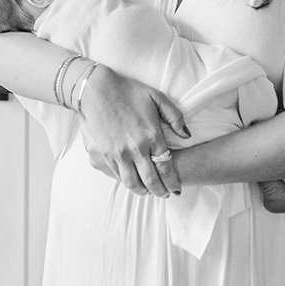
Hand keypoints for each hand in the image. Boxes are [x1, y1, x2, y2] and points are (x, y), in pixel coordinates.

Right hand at [78, 65, 188, 197]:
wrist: (97, 90)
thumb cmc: (128, 91)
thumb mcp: (156, 97)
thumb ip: (175, 116)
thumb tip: (187, 135)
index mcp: (151, 135)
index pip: (165, 167)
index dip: (172, 182)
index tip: (176, 189)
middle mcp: (136, 148)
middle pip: (150, 181)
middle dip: (160, 192)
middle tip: (165, 195)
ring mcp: (119, 153)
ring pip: (132, 183)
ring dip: (143, 191)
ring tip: (148, 191)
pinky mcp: (105, 154)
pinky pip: (117, 175)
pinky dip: (127, 182)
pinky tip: (132, 180)